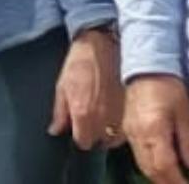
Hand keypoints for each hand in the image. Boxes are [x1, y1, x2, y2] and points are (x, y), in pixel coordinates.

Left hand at [51, 29, 122, 148]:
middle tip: (92, 117)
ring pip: (114, 138)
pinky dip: (121, 125)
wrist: (104, 45)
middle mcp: (103, 120)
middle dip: (94, 133)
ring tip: (105, 114)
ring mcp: (120, 116)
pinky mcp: (132, 109)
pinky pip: (127, 128)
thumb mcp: (63, 85)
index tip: (80, 126)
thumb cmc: (81, 63)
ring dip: (109, 131)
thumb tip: (55, 130)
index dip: (80, 135)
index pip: (82, 142)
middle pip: (99, 142)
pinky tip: (116, 111)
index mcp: (83, 114)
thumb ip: (59, 112)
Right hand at [124, 74, 188, 183]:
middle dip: (166, 183)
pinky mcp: (127, 129)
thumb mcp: (186, 114)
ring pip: (141, 165)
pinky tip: (159, 169)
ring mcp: (129, 133)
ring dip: (157, 177)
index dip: (177, 181)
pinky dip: (148, 167)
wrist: (146, 68)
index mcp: (154, 131)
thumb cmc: (169, 88)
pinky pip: (136, 155)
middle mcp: (138, 135)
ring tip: (172, 182)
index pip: (165, 166)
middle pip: (150, 170)